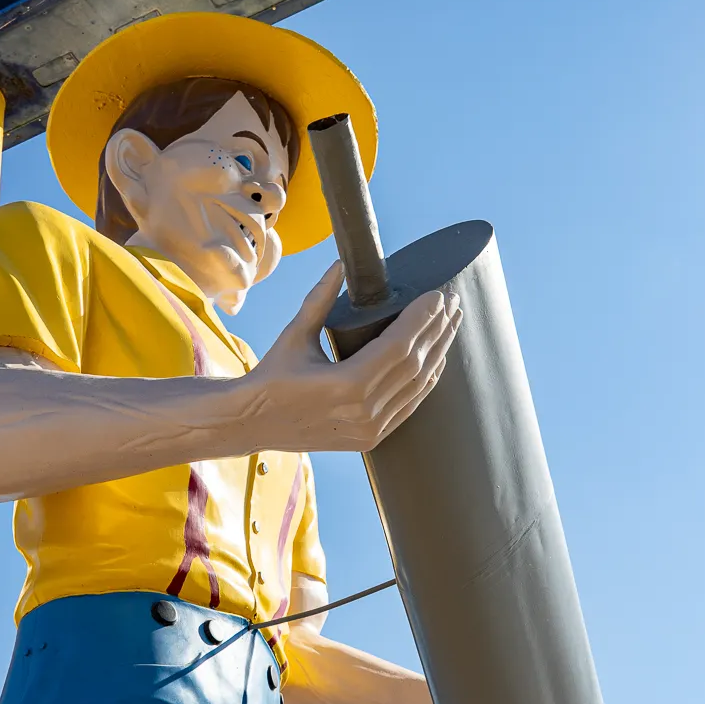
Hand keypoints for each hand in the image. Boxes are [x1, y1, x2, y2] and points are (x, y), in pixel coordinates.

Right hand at [241, 261, 461, 452]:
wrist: (252, 424)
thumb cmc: (270, 377)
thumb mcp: (294, 335)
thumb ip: (320, 299)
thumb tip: (340, 265)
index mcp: (346, 384)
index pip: (400, 346)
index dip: (423, 318)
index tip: (438, 294)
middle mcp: (364, 411)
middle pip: (416, 364)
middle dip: (438, 329)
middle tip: (452, 301)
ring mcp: (369, 429)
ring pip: (417, 386)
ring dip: (439, 352)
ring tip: (451, 324)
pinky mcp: (369, 438)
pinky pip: (408, 407)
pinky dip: (426, 382)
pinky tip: (437, 360)